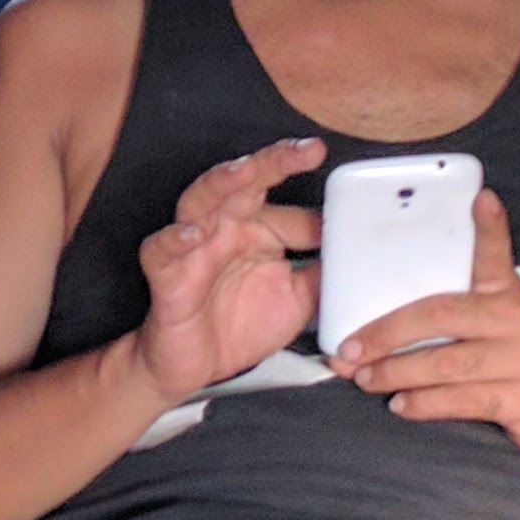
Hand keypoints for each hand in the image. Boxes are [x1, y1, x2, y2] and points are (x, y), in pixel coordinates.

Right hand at [128, 139, 326, 401]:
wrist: (199, 368)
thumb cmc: (242, 324)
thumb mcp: (299, 298)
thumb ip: (325, 271)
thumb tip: (358, 249)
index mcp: (256, 227)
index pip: (283, 197)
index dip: (308, 193)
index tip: (332, 169)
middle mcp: (224, 228)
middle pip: (244, 181)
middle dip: (271, 162)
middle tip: (302, 151)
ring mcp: (193, 248)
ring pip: (200, 199)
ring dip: (222, 182)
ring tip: (246, 171)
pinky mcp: (167, 276)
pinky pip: (160, 250)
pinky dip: (173, 240)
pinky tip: (190, 235)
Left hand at [330, 192, 519, 461]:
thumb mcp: (506, 319)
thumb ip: (465, 302)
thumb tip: (402, 295)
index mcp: (510, 296)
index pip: (496, 256)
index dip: (490, 228)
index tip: (482, 199)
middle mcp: (519, 322)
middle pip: (442, 317)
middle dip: (388, 334)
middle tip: (351, 350)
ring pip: (447, 364)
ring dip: (397, 373)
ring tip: (366, 380)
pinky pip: (461, 400)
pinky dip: (424, 404)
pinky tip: (401, 404)